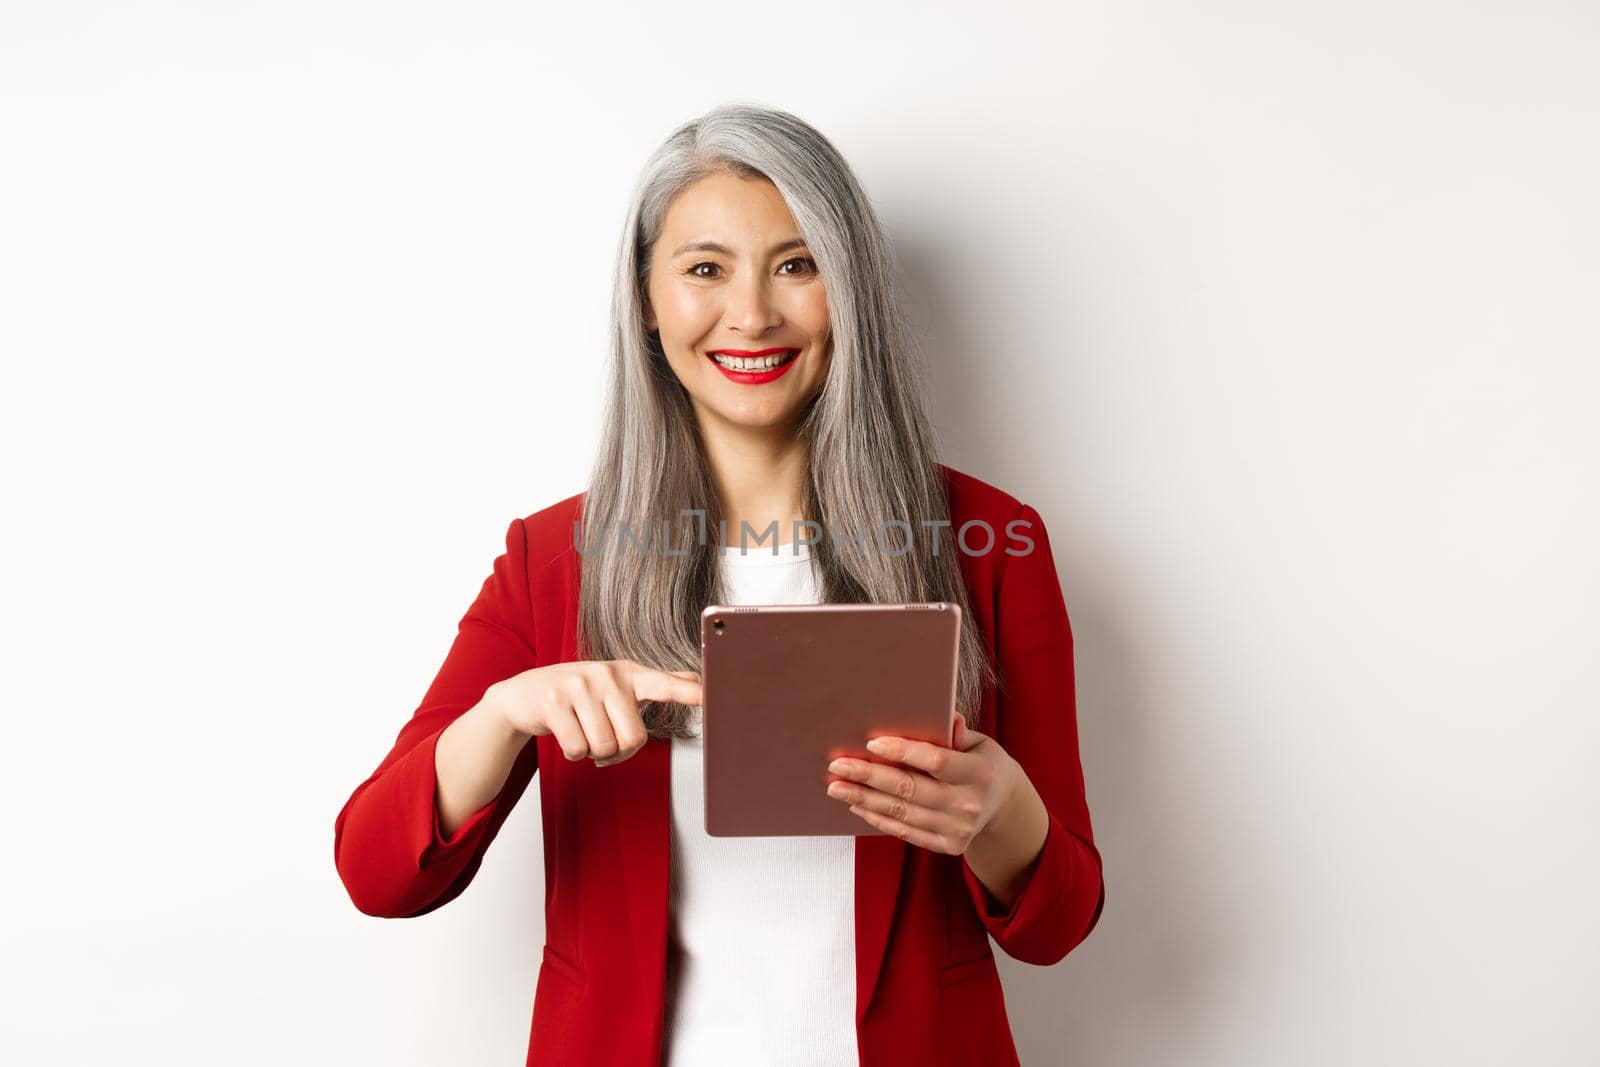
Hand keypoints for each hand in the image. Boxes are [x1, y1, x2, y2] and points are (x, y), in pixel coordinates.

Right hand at [483, 660, 701, 767]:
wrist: (524, 696)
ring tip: (582, 732)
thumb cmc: (579, 695)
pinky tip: (566, 734)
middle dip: (618, 752)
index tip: (710, 695)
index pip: (665, 684)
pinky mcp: (554, 702)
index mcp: (628, 674)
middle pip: (633, 739)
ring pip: (604, 748)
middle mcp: (607, 675)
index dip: (689, 692)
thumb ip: (657, 683)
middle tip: (603, 739)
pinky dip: (573, 754)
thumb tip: (696, 677)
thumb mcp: (618, 683)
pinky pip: (578, 751)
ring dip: (593, 753)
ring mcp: (579, 686)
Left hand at [823, 710, 1020, 853]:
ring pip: (901, 812)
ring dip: (864, 799)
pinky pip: (905, 832)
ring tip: (837, 787)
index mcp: (979, 774)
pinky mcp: (948, 846)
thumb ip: (958, 733)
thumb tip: (945, 716)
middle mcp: (968, 805)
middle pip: (909, 789)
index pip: (935, 762)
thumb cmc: (983, 765)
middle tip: (837, 765)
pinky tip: (857, 806)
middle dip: (868, 776)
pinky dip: (878, 819)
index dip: (902, 752)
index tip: (871, 743)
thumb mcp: (980, 744)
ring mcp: (957, 829)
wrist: (1004, 808)